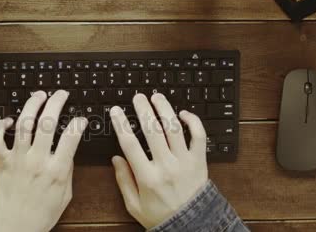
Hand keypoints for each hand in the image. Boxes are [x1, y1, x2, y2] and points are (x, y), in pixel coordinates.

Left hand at [0, 90, 87, 231]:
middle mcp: (37, 160)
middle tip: (60, 94)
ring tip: (39, 96)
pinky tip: (8, 120)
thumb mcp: (65, 194)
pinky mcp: (1, 162)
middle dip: (56, 102)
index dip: (78, 122)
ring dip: (32, 105)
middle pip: (48, 122)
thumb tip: (68, 150)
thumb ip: (68, 170)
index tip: (80, 118)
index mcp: (56, 170)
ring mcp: (17, 159)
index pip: (71, 136)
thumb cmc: (40, 215)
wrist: (15, 229)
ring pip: (24, 123)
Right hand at [110, 93, 207, 228]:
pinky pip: (198, 136)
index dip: (121, 124)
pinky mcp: (199, 160)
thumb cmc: (161, 216)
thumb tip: (116, 158)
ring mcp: (184, 162)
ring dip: (164, 109)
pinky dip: (193, 121)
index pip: (130, 144)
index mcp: (147, 178)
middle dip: (143, 109)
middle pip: (152, 130)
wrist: (192, 225)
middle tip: (137, 97)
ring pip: (174, 128)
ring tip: (157, 97)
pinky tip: (183, 113)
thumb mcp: (134, 205)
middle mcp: (166, 166)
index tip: (116, 111)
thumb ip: (123, 181)